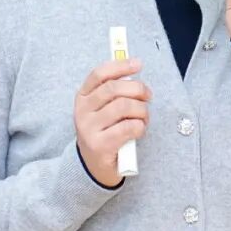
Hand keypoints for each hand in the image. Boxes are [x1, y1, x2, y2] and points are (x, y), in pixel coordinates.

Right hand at [74, 58, 150, 186]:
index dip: (120, 65)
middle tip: (148, 96)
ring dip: (142, 110)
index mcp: (82, 97)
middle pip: (114, 88)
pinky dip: (140, 126)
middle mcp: (82, 111)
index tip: (138, 64)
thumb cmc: (105, 132)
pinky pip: (129, 127)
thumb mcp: (103, 109)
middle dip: (138, 89)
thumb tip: (133, 68)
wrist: (94, 167)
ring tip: (143, 117)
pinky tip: (139, 130)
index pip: (99, 74)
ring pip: (124, 106)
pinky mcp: (100, 145)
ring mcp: (89, 129)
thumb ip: (114, 92)